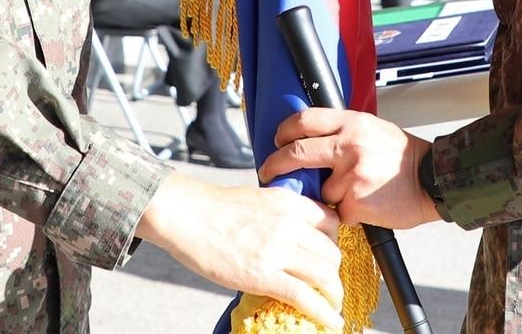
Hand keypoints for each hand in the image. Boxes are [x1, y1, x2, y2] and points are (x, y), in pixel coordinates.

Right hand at [136, 174, 343, 328]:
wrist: (188, 215)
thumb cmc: (215, 208)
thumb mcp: (259, 199)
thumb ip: (281, 214)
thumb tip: (291, 235)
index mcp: (288, 202)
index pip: (331, 221)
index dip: (333, 242)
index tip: (327, 254)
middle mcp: (289, 224)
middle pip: (332, 251)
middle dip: (333, 270)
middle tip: (325, 282)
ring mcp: (278, 250)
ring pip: (326, 275)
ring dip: (333, 293)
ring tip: (331, 304)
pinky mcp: (264, 276)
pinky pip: (305, 296)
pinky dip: (324, 312)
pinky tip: (332, 321)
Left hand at [261, 108, 437, 229]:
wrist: (432, 179)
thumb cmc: (401, 155)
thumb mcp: (372, 128)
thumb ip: (343, 132)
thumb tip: (311, 140)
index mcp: (351, 122)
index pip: (305, 120)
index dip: (284, 131)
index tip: (276, 140)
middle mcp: (348, 145)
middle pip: (297, 153)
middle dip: (276, 165)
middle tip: (267, 172)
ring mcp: (350, 175)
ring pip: (320, 190)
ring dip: (329, 196)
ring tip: (355, 192)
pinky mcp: (355, 203)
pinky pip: (337, 211)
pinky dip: (346, 212)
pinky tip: (366, 205)